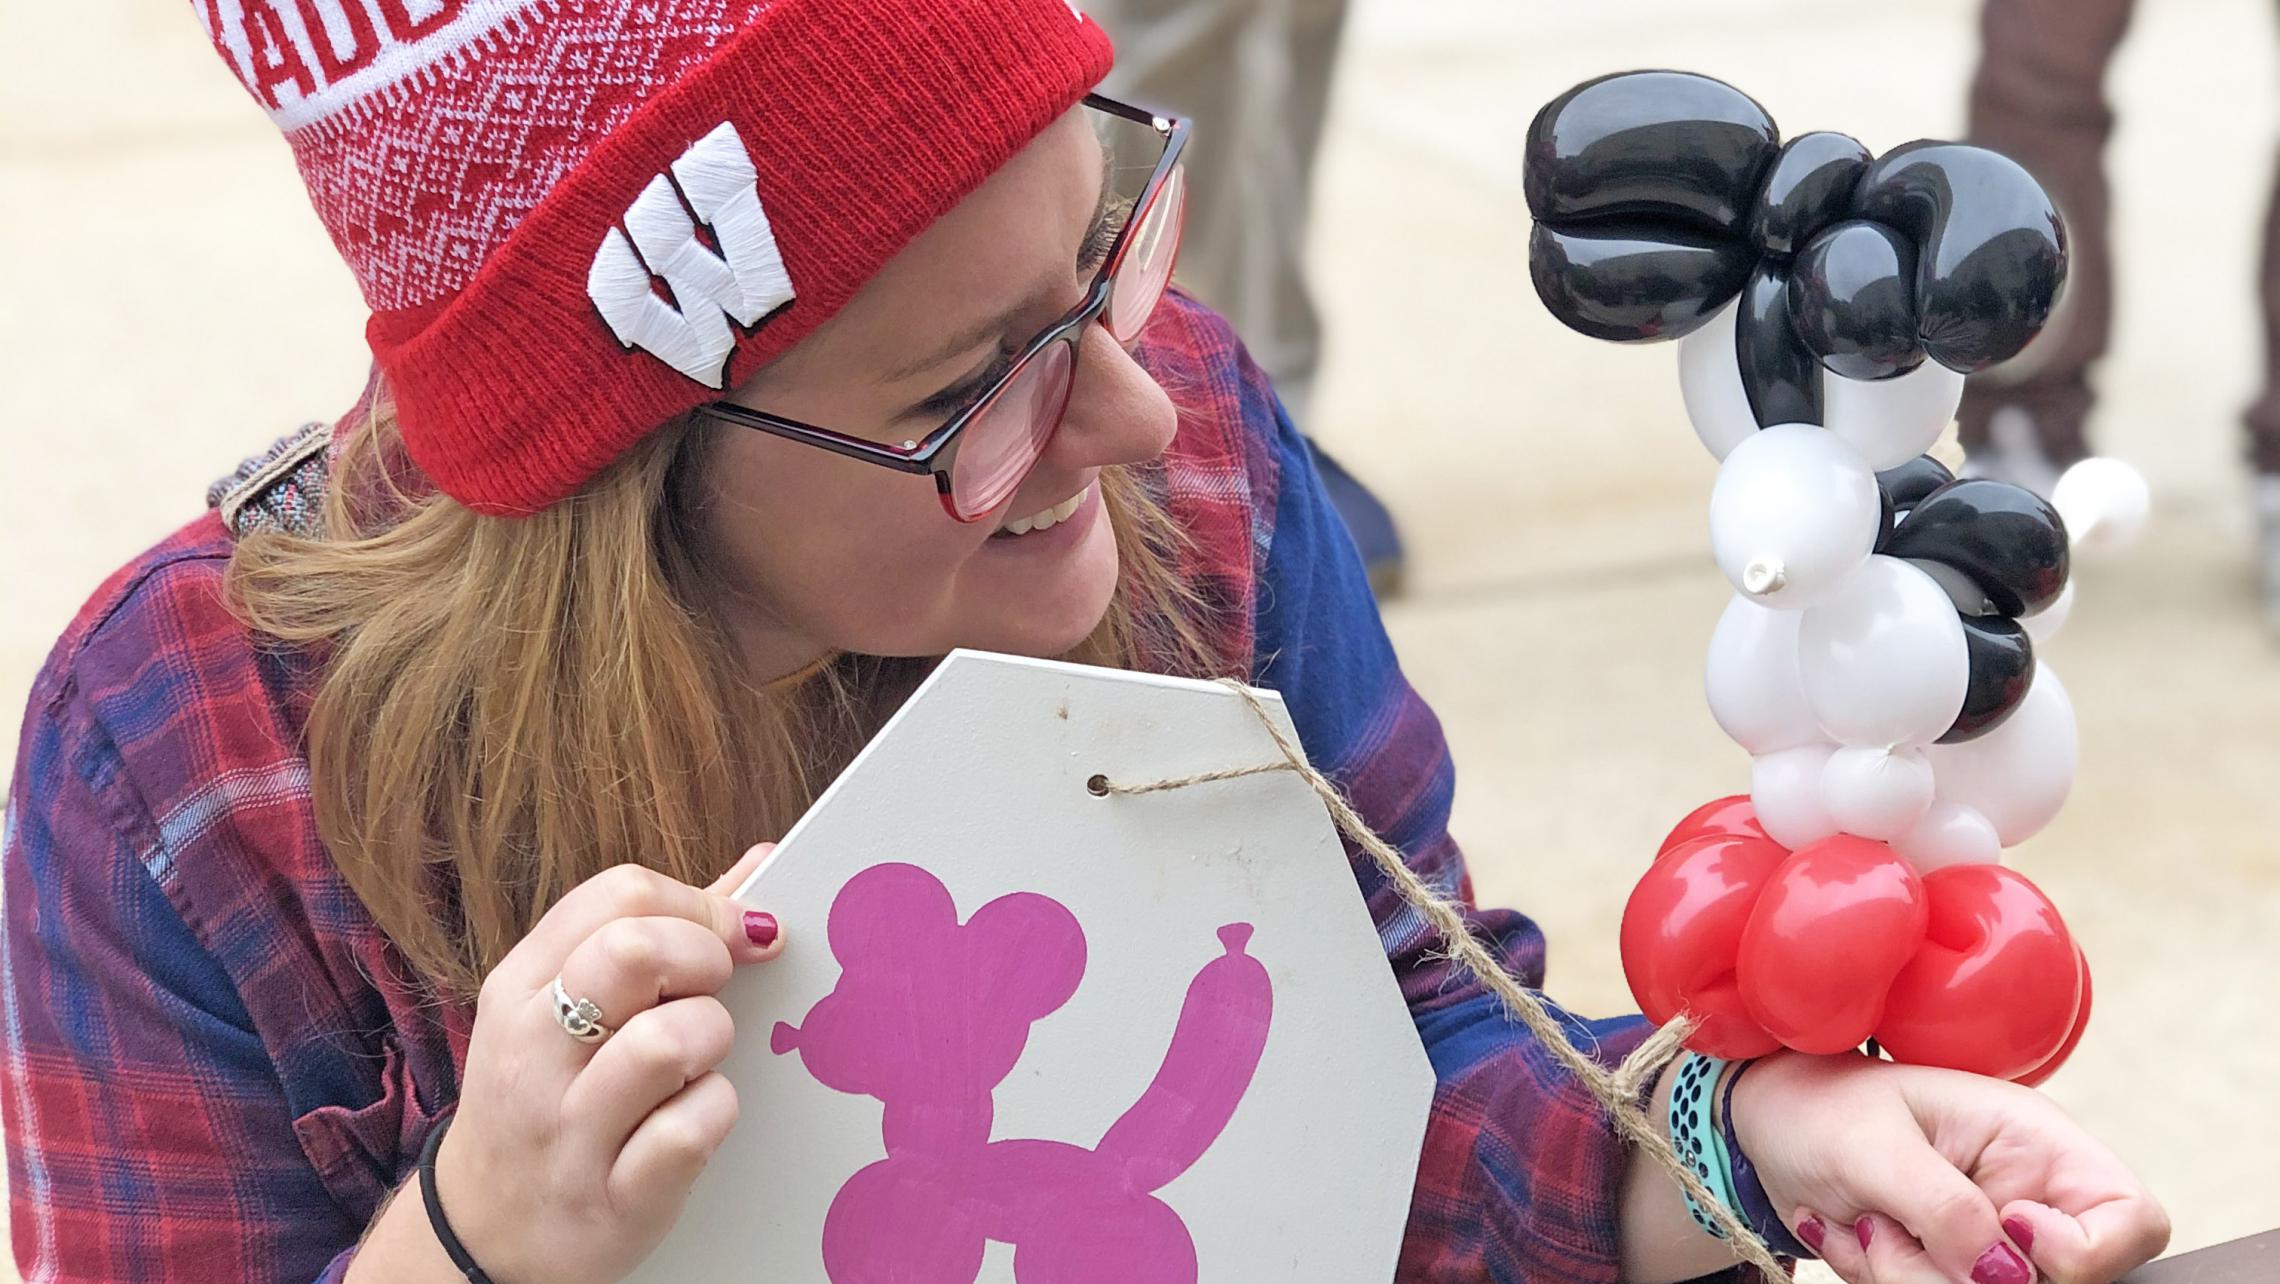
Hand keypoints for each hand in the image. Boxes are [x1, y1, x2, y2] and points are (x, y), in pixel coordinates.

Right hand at [429, 846, 785, 1283]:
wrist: (481, 1238)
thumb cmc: (544, 1102)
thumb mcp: (564, 1009)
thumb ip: (659, 932)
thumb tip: (759, 865)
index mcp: (521, 987)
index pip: (617, 894)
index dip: (698, 905)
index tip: (733, 933)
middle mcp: (533, 1052)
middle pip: (636, 950)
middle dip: (704, 958)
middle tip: (709, 993)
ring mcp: (568, 1130)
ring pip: (670, 1041)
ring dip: (711, 1040)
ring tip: (697, 1062)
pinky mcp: (613, 1199)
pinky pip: (692, 1130)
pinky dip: (712, 1116)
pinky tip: (692, 1120)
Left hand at [1732, 1051, 2168, 1283]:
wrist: (1769, 1129)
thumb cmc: (1821, 1109)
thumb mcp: (1873, 1145)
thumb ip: (1943, 1205)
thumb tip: (2006, 1270)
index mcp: (2036, 1145)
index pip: (2133, 1219)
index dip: (2086, 1247)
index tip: (2008, 1227)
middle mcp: (2029, 1200)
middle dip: (1961, 1275)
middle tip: (1885, 1228)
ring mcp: (1990, 1245)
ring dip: (1907, 1279)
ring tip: (1862, 1226)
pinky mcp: (1949, 1273)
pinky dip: (1885, 1283)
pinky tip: (1851, 1239)